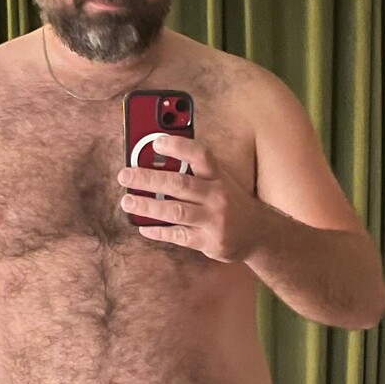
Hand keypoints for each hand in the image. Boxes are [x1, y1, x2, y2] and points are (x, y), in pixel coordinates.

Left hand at [117, 135, 263, 261]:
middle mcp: (217, 196)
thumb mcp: (219, 180)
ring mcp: (214, 220)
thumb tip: (154, 162)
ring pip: (175, 211)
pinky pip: (179, 236)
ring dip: (148, 206)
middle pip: (179, 184)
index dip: (178, 146)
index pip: (200, 155)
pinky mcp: (210, 242)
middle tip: (125, 175)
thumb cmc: (229, 201)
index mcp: (218, 176)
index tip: (155, 141)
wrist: (259, 233)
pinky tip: (143, 227)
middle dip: (149, 179)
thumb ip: (193, 171)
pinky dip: (159, 231)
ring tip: (127, 202)